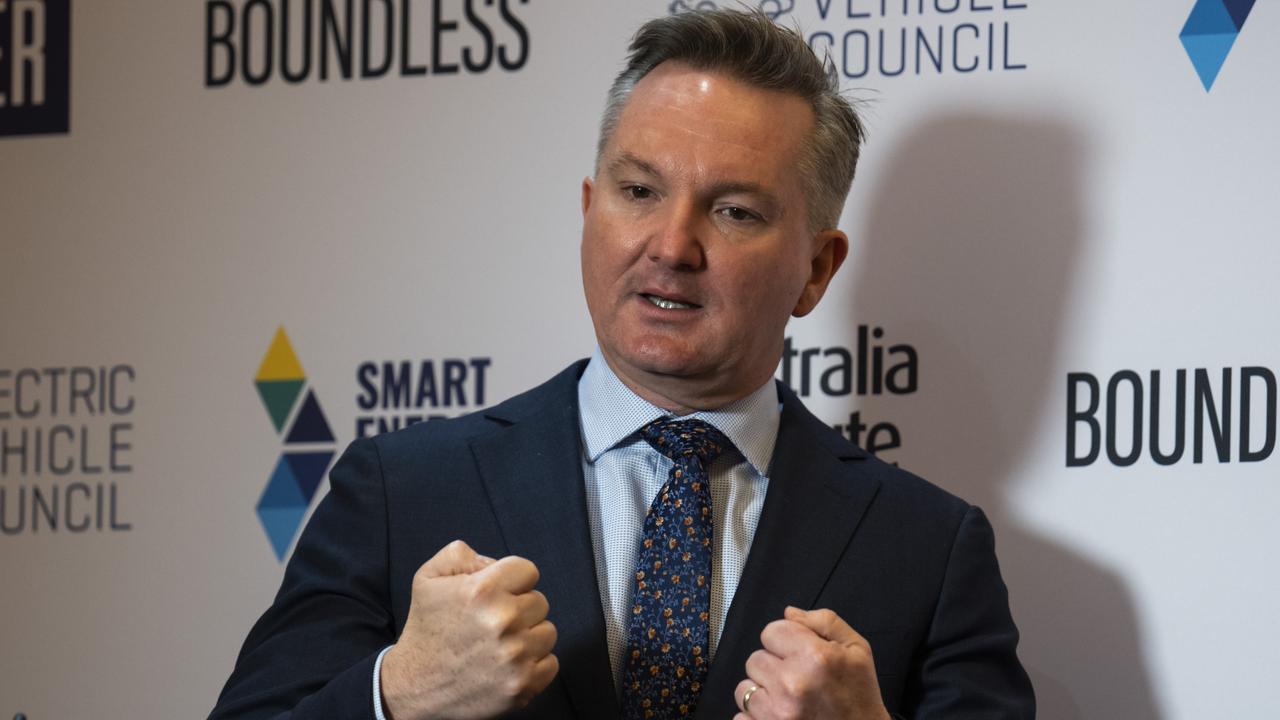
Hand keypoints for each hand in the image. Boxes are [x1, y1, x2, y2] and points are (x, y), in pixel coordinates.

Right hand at [380, 540, 558, 719]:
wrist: (414, 686)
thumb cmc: (426, 629)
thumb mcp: (428, 578)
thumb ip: (461, 555)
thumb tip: (493, 563)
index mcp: (482, 591)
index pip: (528, 571)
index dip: (512, 581)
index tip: (497, 595)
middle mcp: (502, 622)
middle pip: (540, 602)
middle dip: (519, 609)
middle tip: (492, 623)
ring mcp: (515, 657)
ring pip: (547, 632)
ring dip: (528, 636)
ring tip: (498, 645)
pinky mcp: (522, 685)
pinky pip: (551, 663)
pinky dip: (534, 664)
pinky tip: (507, 664)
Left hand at [733, 606, 889, 719]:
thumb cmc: (860, 695)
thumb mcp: (856, 648)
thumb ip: (823, 621)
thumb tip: (790, 613)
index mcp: (814, 657)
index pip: (771, 631)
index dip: (785, 640)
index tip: (799, 654)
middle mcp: (792, 683)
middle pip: (755, 659)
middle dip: (773, 666)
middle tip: (797, 679)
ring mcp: (777, 712)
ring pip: (744, 687)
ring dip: (763, 691)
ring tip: (787, 698)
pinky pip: (741, 715)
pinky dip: (755, 715)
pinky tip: (779, 713)